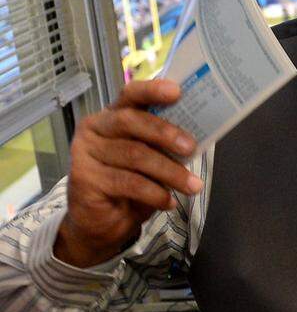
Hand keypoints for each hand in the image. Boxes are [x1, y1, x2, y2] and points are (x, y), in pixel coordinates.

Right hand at [55, 79, 201, 267]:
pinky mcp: (84, 178)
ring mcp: (85, 153)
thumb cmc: (130, 183)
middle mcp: (95, 129)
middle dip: (166, 133)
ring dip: (170, 172)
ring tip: (193, 186)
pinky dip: (155, 193)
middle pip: (131, 121)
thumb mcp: (151, 158)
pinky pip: (127, 182)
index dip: (152, 90)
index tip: (177, 91)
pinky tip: (169, 202)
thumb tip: (197, 137)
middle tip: (192, 148)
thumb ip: (163, 143)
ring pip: (134, 155)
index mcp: (112, 115)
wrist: (101, 221)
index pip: (130, 94)